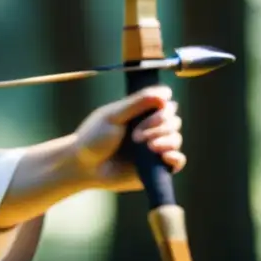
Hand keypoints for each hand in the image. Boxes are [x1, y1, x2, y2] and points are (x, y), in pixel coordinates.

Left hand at [70, 86, 184, 192]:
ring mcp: (153, 148)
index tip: (154, 110)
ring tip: (149, 146)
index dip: (163, 108)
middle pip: (173, 121)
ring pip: (175, 139)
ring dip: (166, 140)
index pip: (165, 104)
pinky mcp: (155, 167)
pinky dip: (175, 157)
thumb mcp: (113, 116)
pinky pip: (177, 161)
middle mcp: (149, 129)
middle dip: (159, 125)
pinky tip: (164, 156)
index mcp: (139, 114)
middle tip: (137, 136)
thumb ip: (137, 103)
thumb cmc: (93, 138)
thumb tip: (166, 92)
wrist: (84, 167)